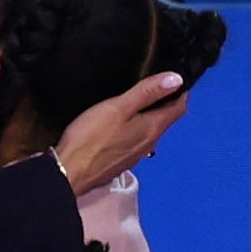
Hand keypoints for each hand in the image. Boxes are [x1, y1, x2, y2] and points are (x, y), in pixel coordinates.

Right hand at [54, 73, 186, 191]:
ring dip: (150, 117)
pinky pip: (135, 142)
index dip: (181, 92)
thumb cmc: (91, 138)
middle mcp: (149, 144)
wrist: (69, 172)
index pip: (179, 108)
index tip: (178, 80)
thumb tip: (177, 79)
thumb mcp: (119, 107)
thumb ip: (147, 92)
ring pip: (150, 132)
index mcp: (152, 129)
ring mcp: (135, 156)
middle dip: (166, 103)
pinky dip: (136, 129)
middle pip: (165, 120)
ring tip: (140, 102)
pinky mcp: (121, 162)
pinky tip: (122, 124)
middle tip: (159, 86)